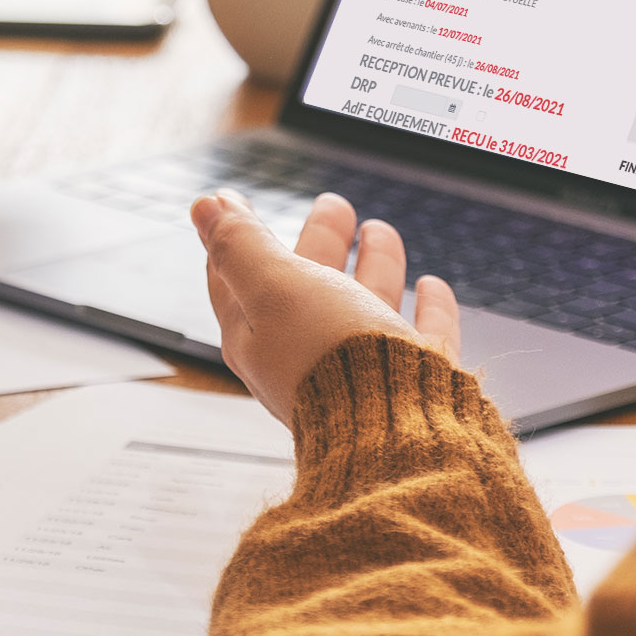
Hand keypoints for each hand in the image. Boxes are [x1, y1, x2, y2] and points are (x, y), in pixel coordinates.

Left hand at [191, 189, 460, 423]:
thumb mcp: (274, 289)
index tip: (231, 201)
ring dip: (373, 265)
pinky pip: (423, 337)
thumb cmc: (327, 361)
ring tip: (379, 229)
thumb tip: (202, 207)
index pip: (234, 278)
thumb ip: (241, 247)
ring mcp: (363, 369)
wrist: (396, 434)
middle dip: (317, 240)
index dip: (233, 235)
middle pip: (308, 286)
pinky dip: (430, 308)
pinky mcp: (416, 381)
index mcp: (258, 337)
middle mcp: (307, 354)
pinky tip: (433, 285)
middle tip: (334, 204)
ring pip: (365, 305)